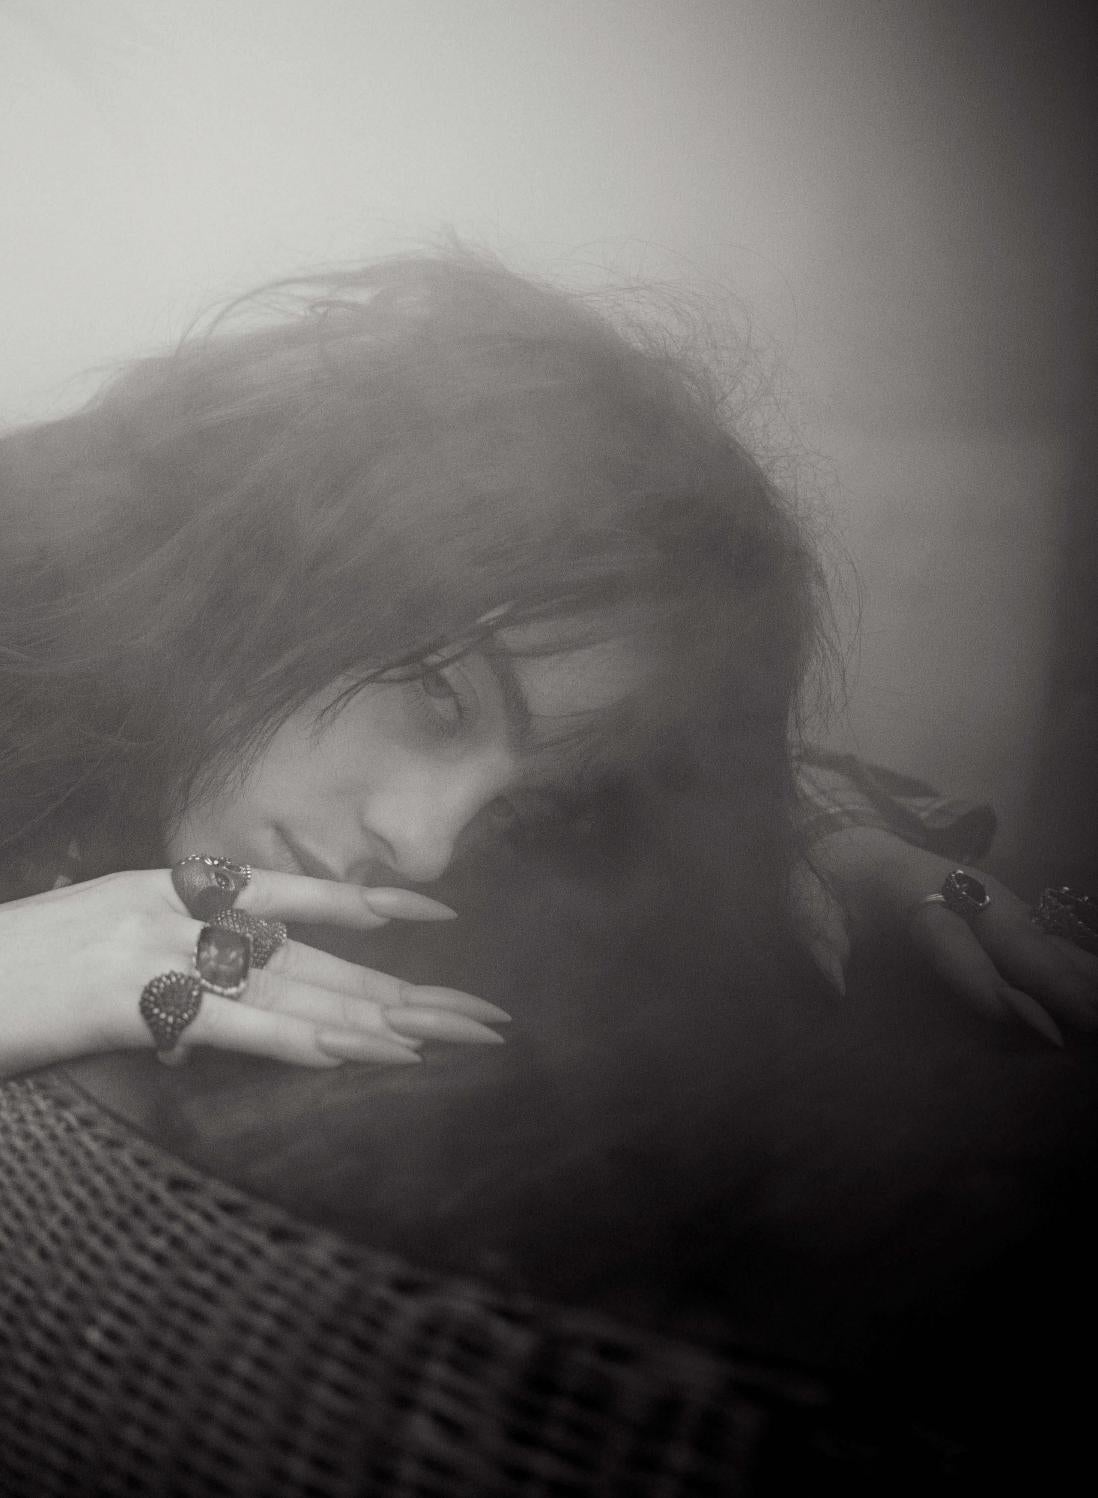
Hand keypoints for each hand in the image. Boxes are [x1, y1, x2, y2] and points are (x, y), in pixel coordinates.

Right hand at [0, 868, 508, 1077]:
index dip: (373, 903)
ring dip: (388, 1021)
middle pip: (321, 960)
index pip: (295, 896)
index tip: (440, 912)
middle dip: (410, 993)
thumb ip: (163, 970)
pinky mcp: (135, 999)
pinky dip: (312, 1038)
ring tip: (461, 1037)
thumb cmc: (10, 970)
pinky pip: (243, 1024)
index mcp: (172, 890)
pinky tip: (375, 1050)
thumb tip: (206, 1012)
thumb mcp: (95, 948)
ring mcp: (162, 951)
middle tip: (488, 1016)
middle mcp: (182, 914)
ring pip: (301, 991)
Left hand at [792, 828, 1097, 1043]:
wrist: (852, 846)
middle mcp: (965, 893)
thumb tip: (833, 986)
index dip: (985, 981)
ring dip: (1083, 974)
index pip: (951, 942)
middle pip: (1018, 939)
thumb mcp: (807, 909)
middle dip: (1059, 983)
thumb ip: (819, 943)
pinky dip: (1084, 964)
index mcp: (911, 894)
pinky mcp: (1013, 911)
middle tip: (1094, 1024)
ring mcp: (996, 900)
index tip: (1021, 1022)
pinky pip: (1058, 939)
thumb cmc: (828, 887)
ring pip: (1048, 939)